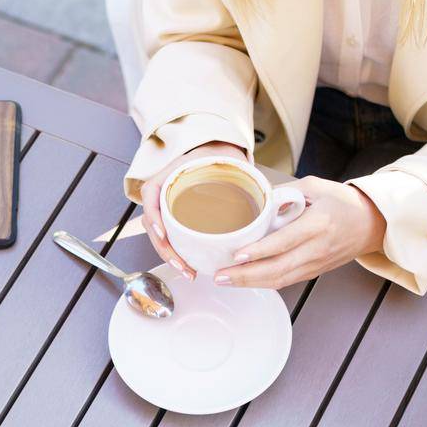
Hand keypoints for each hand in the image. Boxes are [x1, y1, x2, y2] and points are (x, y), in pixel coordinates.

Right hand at [139, 141, 248, 278]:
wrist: (217, 156)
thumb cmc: (220, 158)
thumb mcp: (228, 160)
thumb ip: (246, 174)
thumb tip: (276, 199)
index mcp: (170, 174)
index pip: (151, 194)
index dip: (154, 216)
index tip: (163, 232)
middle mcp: (164, 191)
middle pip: (153, 223)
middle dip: (165, 248)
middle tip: (182, 265)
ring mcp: (167, 207)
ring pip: (159, 235)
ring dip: (169, 256)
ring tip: (187, 271)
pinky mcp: (174, 219)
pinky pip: (169, 237)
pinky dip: (176, 253)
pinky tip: (187, 266)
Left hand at [214, 176, 385, 288]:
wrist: (372, 224)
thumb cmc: (344, 202)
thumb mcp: (316, 186)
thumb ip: (286, 192)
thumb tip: (257, 197)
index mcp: (319, 224)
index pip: (285, 241)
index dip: (260, 251)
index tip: (237, 255)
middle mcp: (317, 248)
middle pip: (278, 268)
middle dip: (246, 275)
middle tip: (220, 275)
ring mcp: (316, 264)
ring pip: (280, 280)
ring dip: (250, 283)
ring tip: (225, 280)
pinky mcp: (314, 272)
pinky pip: (286, 281)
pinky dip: (264, 283)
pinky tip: (245, 281)